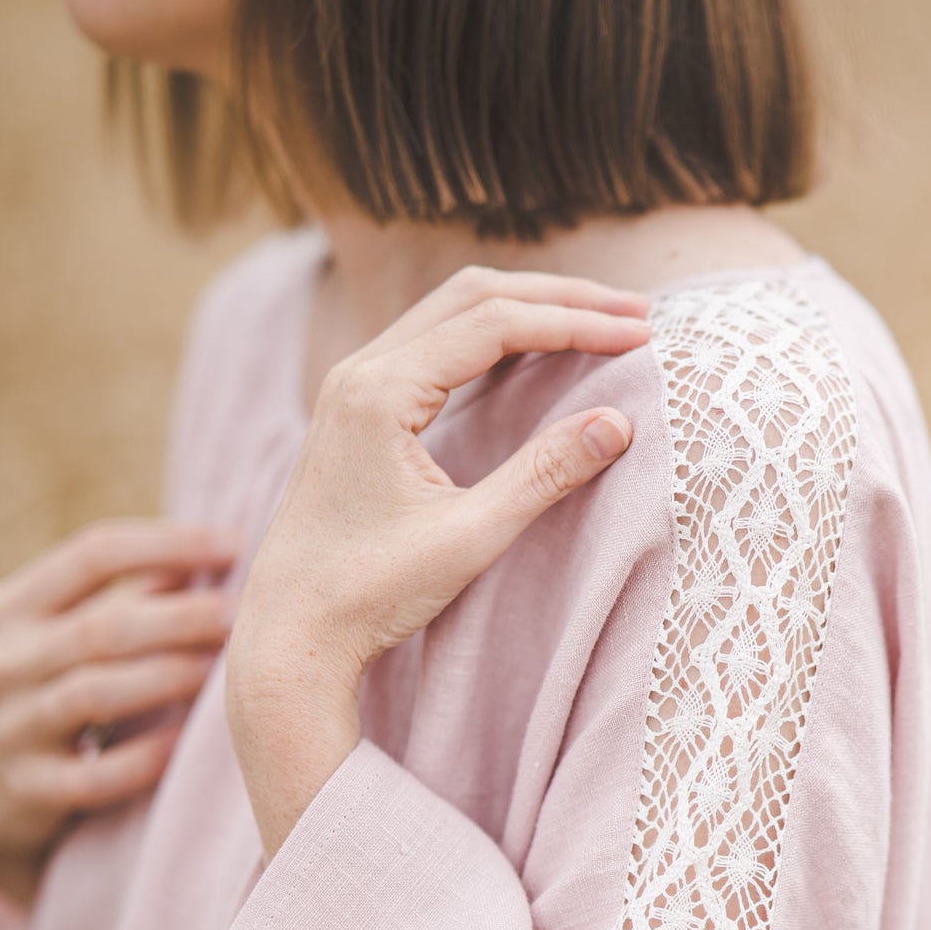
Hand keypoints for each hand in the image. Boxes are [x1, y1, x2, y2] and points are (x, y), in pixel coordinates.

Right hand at [0, 520, 242, 907]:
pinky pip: (94, 775)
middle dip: (182, 618)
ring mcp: (8, 730)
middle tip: (243, 616)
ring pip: (94, 694)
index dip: (168, 545)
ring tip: (228, 670)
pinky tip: (188, 739)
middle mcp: (3, 664)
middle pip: (102, 629)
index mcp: (13, 609)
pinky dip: (145, 756)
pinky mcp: (26, 793)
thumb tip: (219, 551)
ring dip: (169, 677)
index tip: (235, 544)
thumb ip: (127, 599)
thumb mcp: (60, 638)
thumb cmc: (46, 694)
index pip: (93, 555)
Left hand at [225, 264, 649, 860]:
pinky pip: (431, 340)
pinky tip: (534, 350)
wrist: (290, 633)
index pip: (495, 325)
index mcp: (379, 391)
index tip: (640, 336)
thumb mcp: (470, 537)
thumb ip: (544, 474)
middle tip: (635, 313)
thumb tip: (618, 423)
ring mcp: (351, 384)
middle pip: (473, 296)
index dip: (576, 323)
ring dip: (526, 308)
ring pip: (450, 310)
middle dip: (559, 298)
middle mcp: (358, 370)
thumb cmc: (371, 593)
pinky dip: (491, 333)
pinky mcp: (354, 407)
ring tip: (598, 320)